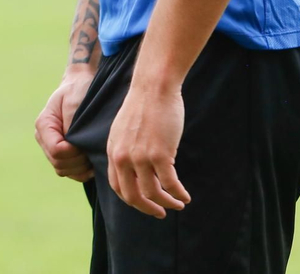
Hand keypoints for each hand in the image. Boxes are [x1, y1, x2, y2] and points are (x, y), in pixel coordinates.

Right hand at [35, 69, 94, 181]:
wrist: (81, 84)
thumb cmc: (78, 90)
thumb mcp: (75, 103)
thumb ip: (72, 126)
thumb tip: (75, 147)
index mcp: (44, 125)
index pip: (56, 151)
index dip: (73, 153)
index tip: (87, 143)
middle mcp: (44, 138)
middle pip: (58, 163)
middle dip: (78, 161)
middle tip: (92, 151)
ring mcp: (51, 146)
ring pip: (63, 170)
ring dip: (80, 168)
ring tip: (93, 157)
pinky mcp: (61, 153)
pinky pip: (68, 171)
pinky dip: (80, 171)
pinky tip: (92, 163)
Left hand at [106, 80, 190, 216]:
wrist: (154, 86)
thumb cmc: (144, 104)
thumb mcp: (124, 130)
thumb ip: (125, 150)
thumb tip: (137, 170)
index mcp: (113, 152)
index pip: (117, 187)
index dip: (132, 200)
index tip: (144, 204)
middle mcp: (123, 158)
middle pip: (132, 196)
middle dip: (148, 208)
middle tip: (160, 213)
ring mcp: (141, 157)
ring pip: (153, 193)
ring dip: (167, 203)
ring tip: (177, 204)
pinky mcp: (160, 154)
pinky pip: (170, 184)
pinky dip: (178, 194)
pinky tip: (185, 197)